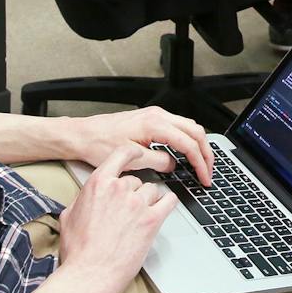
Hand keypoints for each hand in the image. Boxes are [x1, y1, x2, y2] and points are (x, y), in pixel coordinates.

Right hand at [57, 143, 177, 292]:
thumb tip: (84, 199)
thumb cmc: (78, 251)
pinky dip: (167, 203)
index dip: (133, 152)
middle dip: (133, 193)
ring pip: (152, 190)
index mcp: (98, 184)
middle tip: (127, 212)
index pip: (122, 153)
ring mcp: (137, 203)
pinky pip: (169, 201)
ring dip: (149, 201)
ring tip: (138, 218)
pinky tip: (164, 208)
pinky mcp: (152, 219)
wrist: (89, 275)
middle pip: (137, 180)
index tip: (138, 154)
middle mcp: (119, 189)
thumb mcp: (69, 216)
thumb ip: (81, 200)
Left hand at [68, 107, 213, 185]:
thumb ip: (157, 162)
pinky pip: (178, 126)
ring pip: (188, 126)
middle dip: (206, 153)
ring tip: (201, 164)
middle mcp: (157, 115)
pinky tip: (186, 152)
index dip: (200, 163)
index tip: (204, 177)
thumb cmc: (99, 144)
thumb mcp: (131, 160)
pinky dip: (187, 139)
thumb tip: (173, 166)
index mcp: (155, 124)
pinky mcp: (150, 118)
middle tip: (209, 172)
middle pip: (195, 131)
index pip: (188, 143)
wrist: (82, 135)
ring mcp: (154, 115)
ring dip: (198, 145)